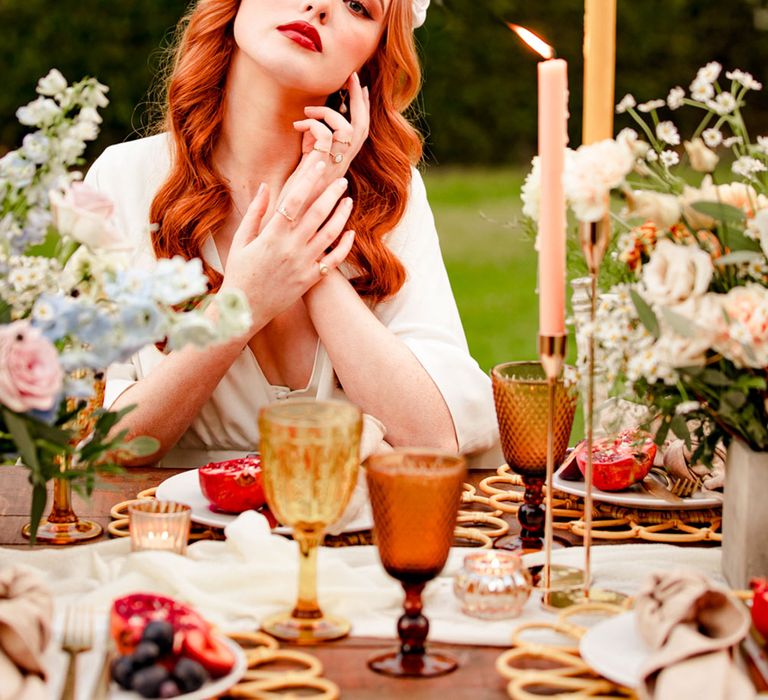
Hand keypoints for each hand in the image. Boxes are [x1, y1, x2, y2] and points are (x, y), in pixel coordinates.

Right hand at [220, 158, 354, 330]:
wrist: (245, 310)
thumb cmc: (240, 272)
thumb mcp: (241, 240)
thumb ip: (255, 213)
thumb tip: (264, 186)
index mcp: (271, 235)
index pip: (294, 199)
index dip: (308, 180)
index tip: (318, 165)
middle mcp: (290, 247)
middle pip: (317, 213)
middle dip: (332, 193)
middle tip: (341, 179)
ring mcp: (303, 264)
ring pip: (330, 233)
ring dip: (342, 214)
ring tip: (348, 200)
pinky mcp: (311, 279)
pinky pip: (334, 259)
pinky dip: (345, 245)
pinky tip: (350, 232)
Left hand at [287, 72, 369, 209]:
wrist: (288, 222)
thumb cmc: (293, 198)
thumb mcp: (306, 166)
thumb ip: (312, 148)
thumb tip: (309, 128)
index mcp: (342, 163)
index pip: (361, 132)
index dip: (363, 108)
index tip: (358, 86)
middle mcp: (342, 165)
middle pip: (362, 127)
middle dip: (358, 98)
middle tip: (351, 75)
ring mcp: (333, 168)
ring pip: (347, 129)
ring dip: (329, 113)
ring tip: (309, 112)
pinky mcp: (320, 170)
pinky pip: (325, 137)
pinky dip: (312, 126)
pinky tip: (297, 127)